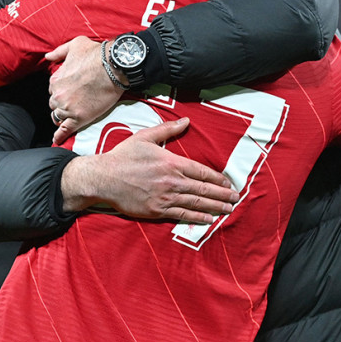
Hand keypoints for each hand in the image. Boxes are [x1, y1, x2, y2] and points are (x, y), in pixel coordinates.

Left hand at [46, 36, 123, 144]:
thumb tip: (47, 57)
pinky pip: (65, 130)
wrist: (114, 66)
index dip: (62, 90)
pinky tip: (57, 140)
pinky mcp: (79, 118)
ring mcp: (68, 108)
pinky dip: (60, 136)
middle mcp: (58, 95)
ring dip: (62, 117)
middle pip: (55, 104)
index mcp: (56, 80)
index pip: (53, 90)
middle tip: (74, 102)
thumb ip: (58, 52)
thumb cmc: (96, 54)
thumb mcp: (74, 45)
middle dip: (62, 103)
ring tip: (69, 118)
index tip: (70, 90)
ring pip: (58, 117)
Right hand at [60, 117, 238, 223]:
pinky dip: (197, 218)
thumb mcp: (145, 137)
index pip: (201, 172)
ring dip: (214, 207)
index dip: (217, 178)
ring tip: (228, 209)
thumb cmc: (123, 157)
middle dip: (222, 194)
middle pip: (203, 189)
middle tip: (236, 198)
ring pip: (196, 203)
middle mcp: (172, 181)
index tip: (228, 183)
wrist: (104, 178)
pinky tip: (208, 220)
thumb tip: (186, 121)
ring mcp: (165, 197)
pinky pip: (182, 215)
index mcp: (171, 162)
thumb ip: (168, 130)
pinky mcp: (156, 210)